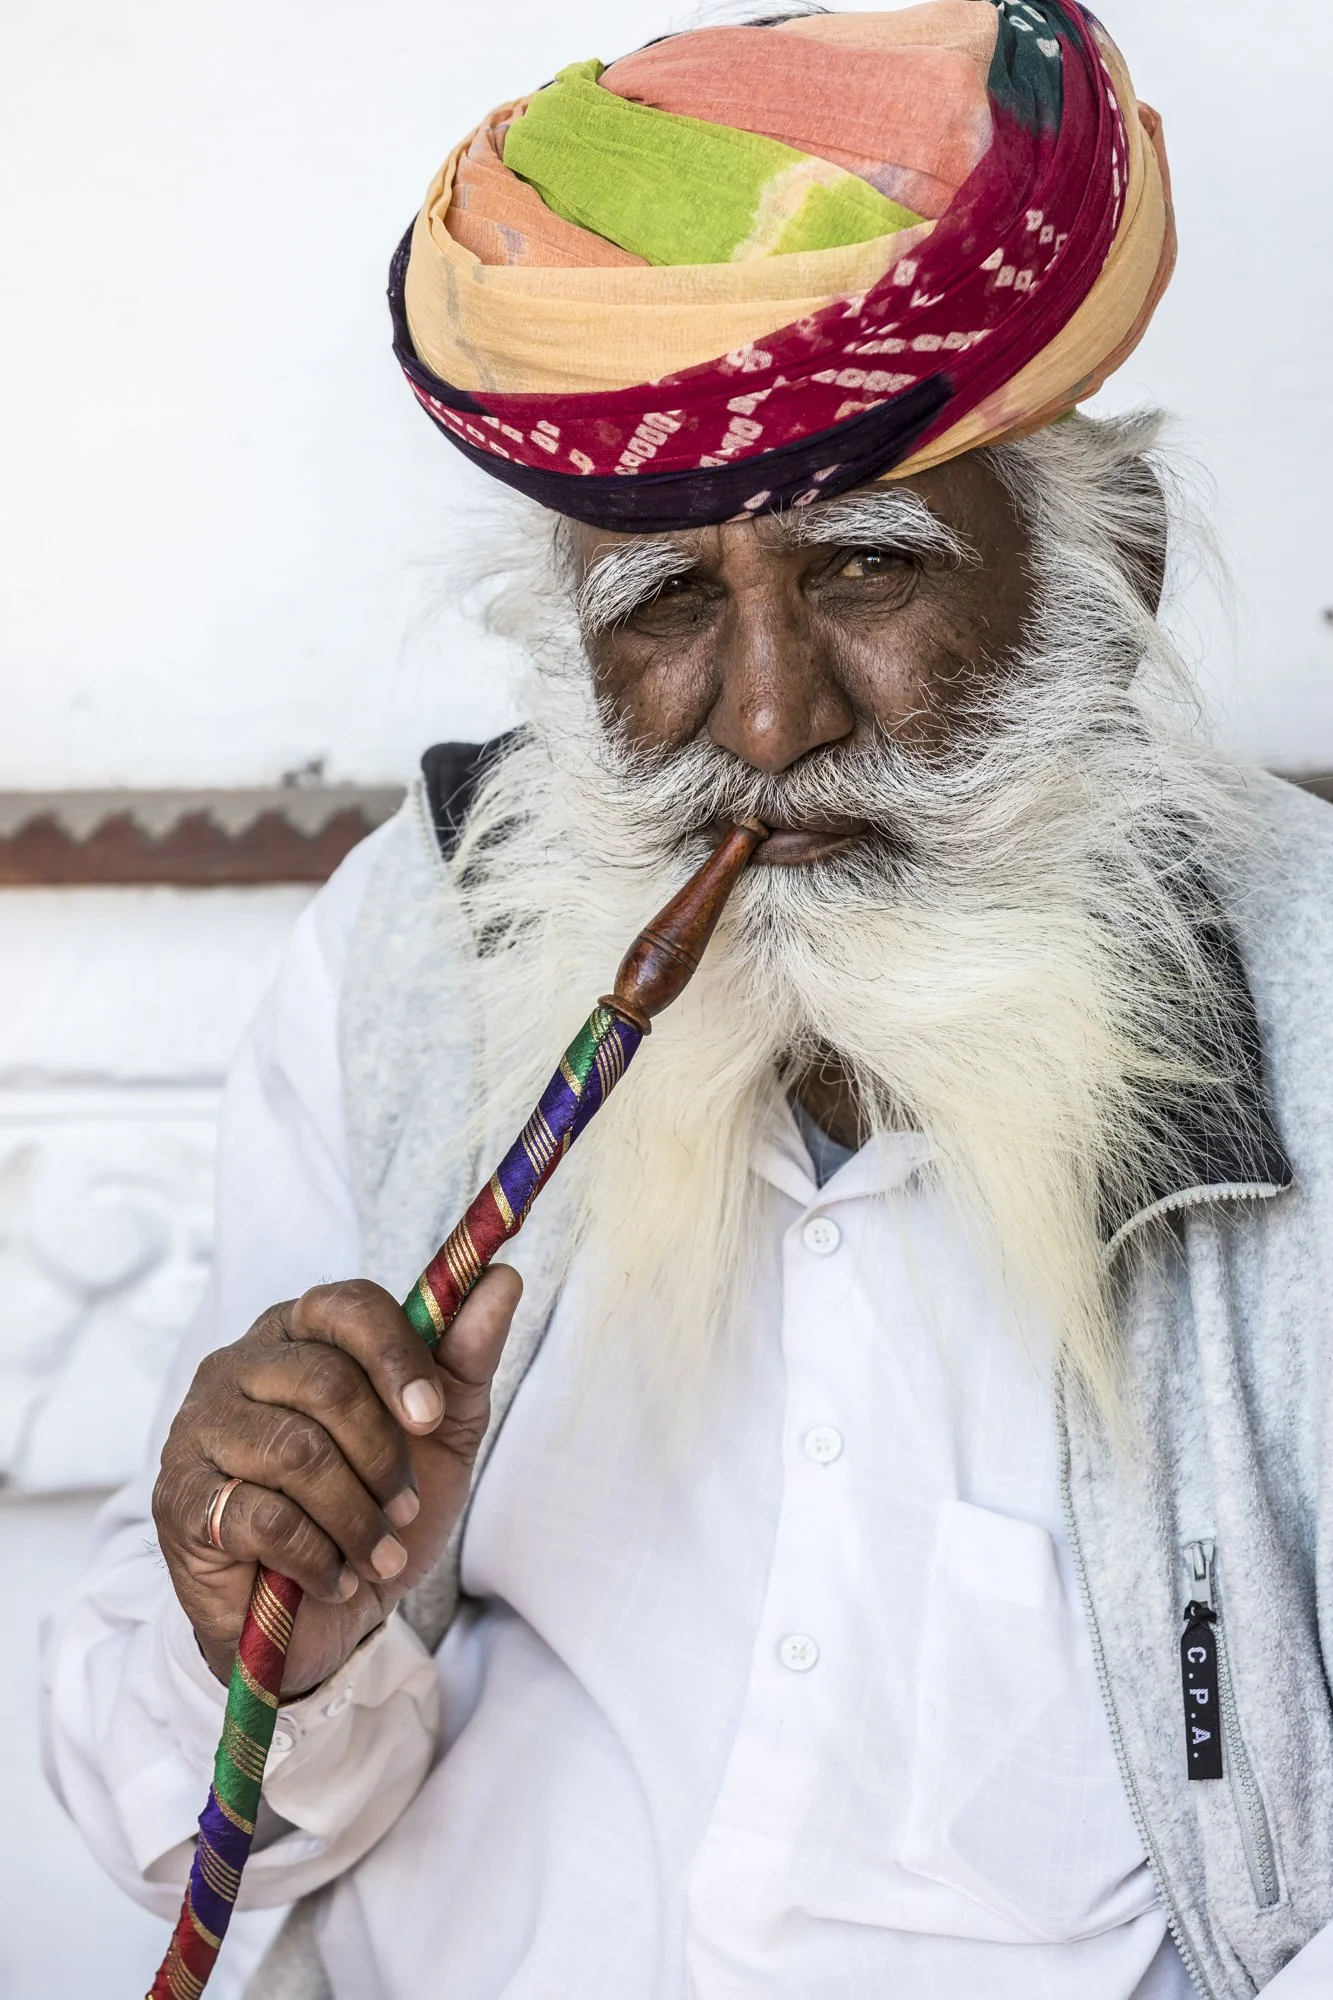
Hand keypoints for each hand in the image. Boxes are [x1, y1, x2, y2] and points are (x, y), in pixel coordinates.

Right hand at [152, 1270, 521, 1693]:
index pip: (346, 1306)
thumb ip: (465, 1357)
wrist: (326, 1617)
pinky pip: (262, 1517)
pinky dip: (316, 1557)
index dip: (398, 1358)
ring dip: (356, 1517)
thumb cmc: (378, 1506)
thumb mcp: (439, 1434)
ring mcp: (199, 1429)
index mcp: (300, 1332)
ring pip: (296, 1453)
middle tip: (404, 1508)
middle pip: (325, 1382)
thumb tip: (503, 1278)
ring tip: (377, 1553)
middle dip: (383, 1458)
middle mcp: (239, 1365)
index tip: (431, 1417)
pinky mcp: (180, 1500)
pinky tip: (331, 1576)